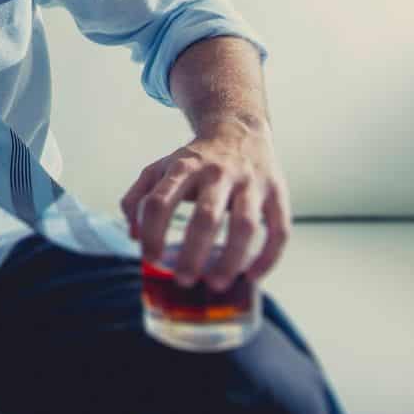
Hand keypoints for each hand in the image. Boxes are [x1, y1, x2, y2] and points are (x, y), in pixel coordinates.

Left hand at [119, 124, 290, 291]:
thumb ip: (138, 198)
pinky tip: (252, 276)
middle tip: (183, 281)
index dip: (152, 233)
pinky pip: (279, 228)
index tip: (150, 259)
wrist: (238, 129)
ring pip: (245, 225)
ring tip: (217, 284)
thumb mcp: (160, 168)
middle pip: (205, 217)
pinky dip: (268, 257)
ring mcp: (250, 182)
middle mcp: (217, 173)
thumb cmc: (194, 160)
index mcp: (184, 168)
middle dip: (193, 254)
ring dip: (231, 259)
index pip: (160, 201)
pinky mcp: (277, 192)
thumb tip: (134, 235)